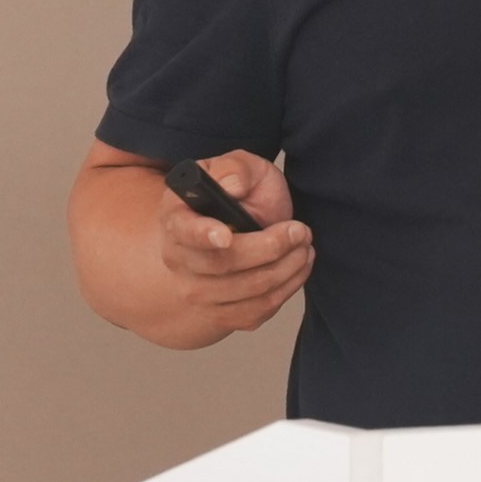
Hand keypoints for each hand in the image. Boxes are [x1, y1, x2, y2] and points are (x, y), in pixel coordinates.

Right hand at [154, 150, 313, 334]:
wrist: (238, 228)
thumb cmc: (239, 194)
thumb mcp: (239, 166)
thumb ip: (235, 168)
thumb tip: (232, 186)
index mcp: (176, 217)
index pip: (183, 231)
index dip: (202, 235)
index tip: (226, 235)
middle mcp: (179, 258)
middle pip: (221, 265)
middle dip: (269, 248)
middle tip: (300, 231)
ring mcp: (197, 291)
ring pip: (244, 292)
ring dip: (284, 270)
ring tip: (305, 247)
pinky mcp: (220, 314)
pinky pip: (255, 312)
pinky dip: (284, 291)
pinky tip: (297, 268)